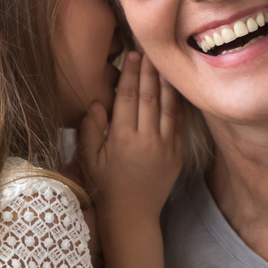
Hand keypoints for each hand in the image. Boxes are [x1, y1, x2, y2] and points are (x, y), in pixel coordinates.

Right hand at [78, 51, 183, 221]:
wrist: (132, 217)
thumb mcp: (89, 160)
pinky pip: (178, 122)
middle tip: (148, 50)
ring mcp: (165, 146)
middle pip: (149, 96)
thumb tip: (97, 101)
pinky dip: (177, 103)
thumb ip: (90, 129)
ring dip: (165, 82)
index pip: (127, 97)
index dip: (129, 74)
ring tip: (164, 62)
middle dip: (148, 71)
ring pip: (167, 106)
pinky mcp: (177, 153)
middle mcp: (146, 140)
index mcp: (122, 139)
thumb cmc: (105, 187)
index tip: (131, 55)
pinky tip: (175, 88)